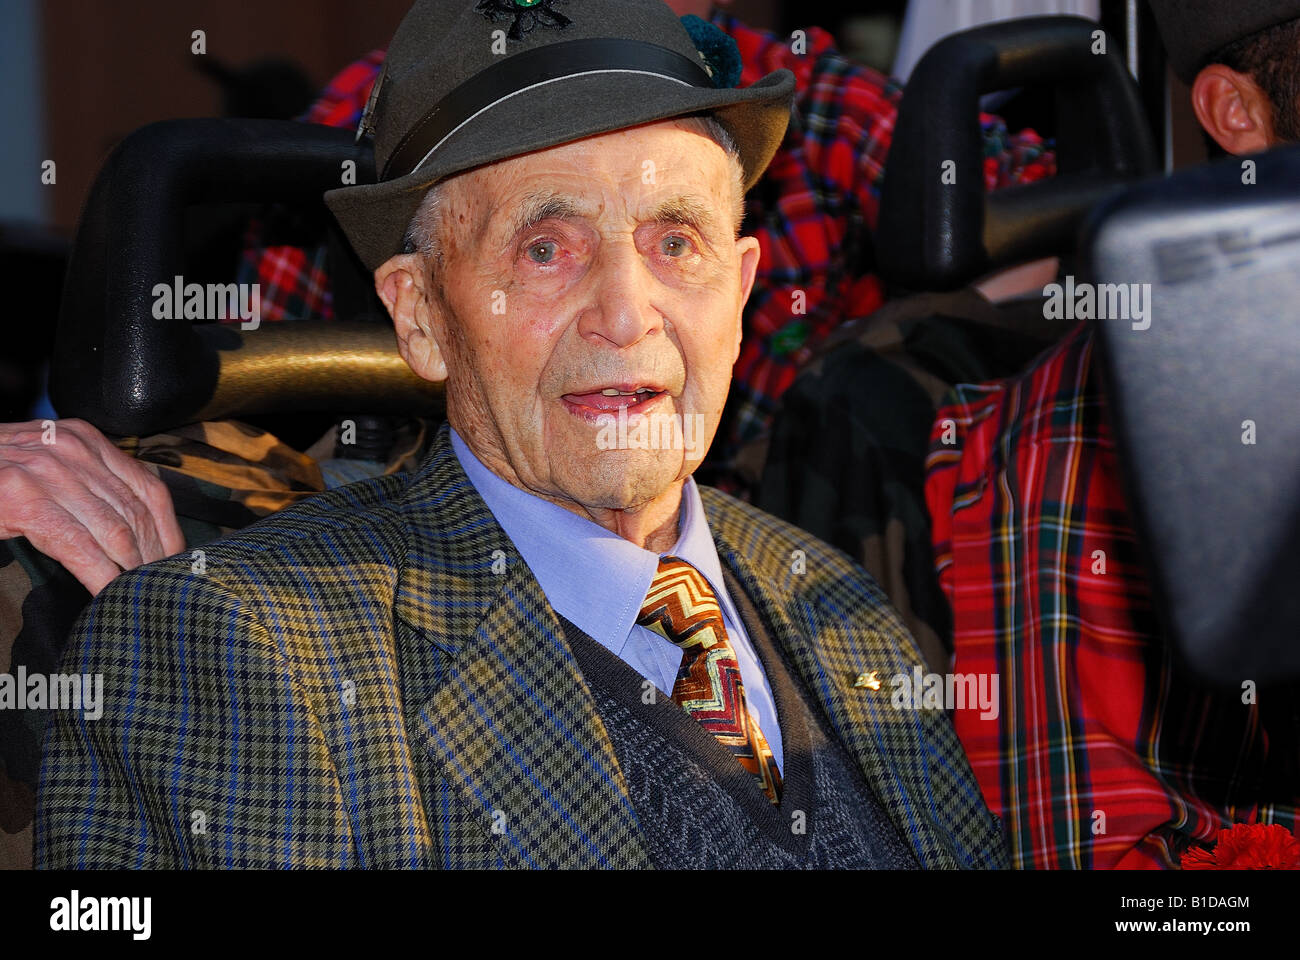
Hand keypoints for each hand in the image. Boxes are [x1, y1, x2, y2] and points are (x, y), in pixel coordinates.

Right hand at [0, 418, 185, 594]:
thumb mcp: (48, 468)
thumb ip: (89, 488)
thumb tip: (133, 533)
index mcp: (85, 440)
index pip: (149, 488)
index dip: (170, 531)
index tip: (178, 562)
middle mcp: (73, 450)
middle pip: (136, 513)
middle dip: (154, 558)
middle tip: (162, 589)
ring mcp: (48, 473)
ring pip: (114, 532)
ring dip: (132, 571)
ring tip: (141, 597)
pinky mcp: (24, 500)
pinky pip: (79, 546)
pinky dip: (101, 577)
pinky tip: (109, 597)